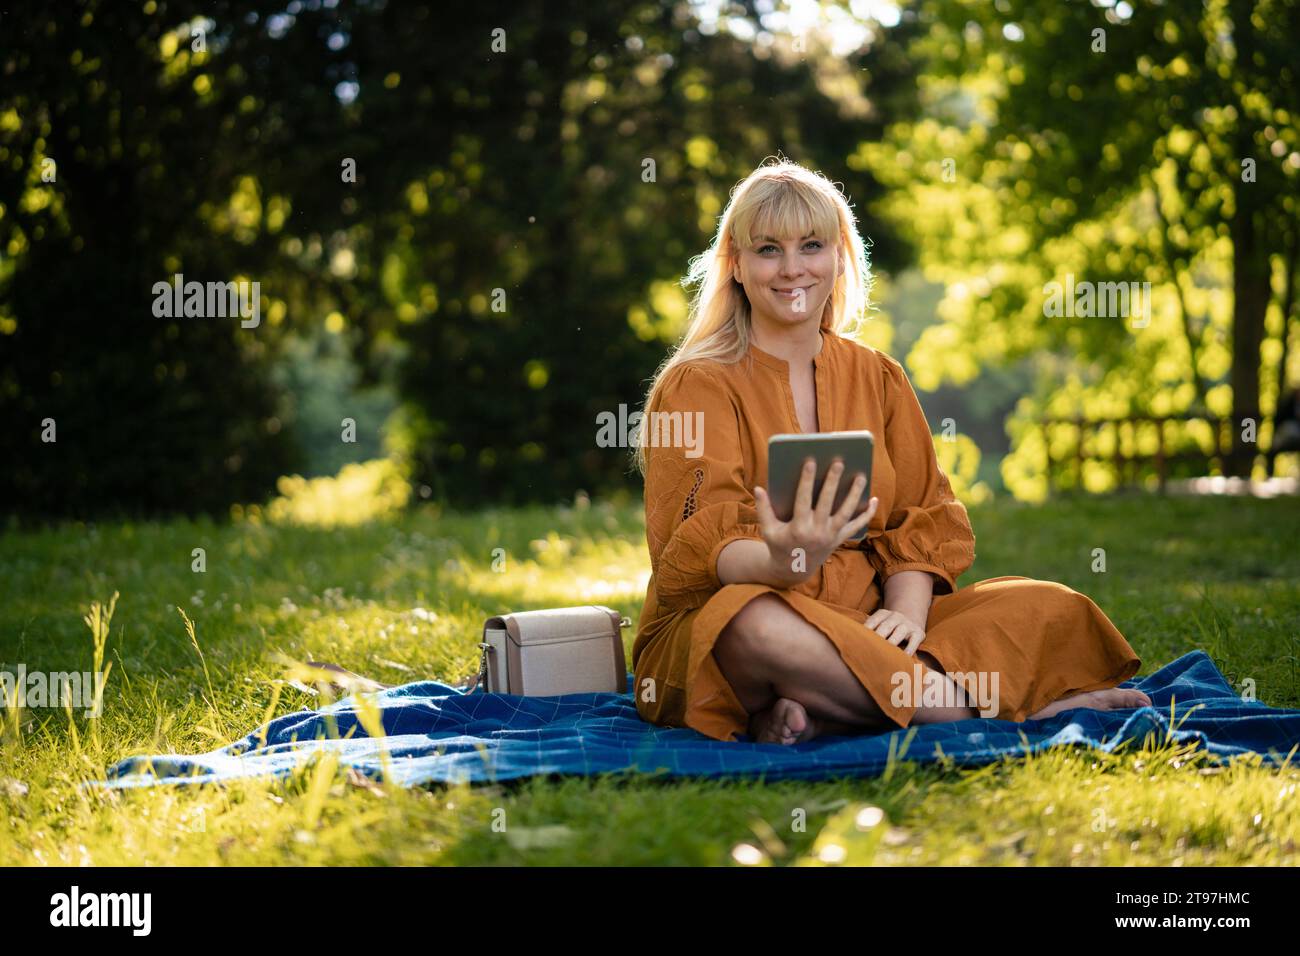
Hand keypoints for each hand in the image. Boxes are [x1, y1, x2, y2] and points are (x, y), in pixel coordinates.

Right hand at [753, 457, 876, 587]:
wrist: (794, 570)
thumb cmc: (779, 545)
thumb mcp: (768, 529)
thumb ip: (763, 509)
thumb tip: (758, 488)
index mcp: (798, 528)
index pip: (802, 499)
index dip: (806, 480)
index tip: (810, 461)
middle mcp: (816, 532)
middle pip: (827, 503)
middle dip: (832, 482)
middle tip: (838, 462)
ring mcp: (830, 537)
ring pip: (846, 512)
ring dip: (854, 494)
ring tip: (861, 475)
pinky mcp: (839, 539)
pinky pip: (856, 526)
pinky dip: (867, 514)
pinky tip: (874, 499)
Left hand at [864, 608, 926, 655]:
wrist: (910, 619)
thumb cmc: (888, 627)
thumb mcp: (880, 623)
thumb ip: (870, 630)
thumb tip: (853, 643)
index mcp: (883, 613)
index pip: (873, 621)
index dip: (866, 630)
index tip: (859, 641)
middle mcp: (896, 617)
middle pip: (886, 626)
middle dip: (878, 637)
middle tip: (870, 649)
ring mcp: (907, 624)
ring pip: (899, 632)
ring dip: (892, 642)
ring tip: (885, 654)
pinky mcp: (918, 633)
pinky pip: (914, 642)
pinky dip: (909, 650)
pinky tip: (903, 658)